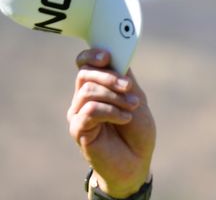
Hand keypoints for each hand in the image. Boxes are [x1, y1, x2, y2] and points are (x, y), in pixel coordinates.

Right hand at [67, 49, 155, 196]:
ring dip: (115, 96)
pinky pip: (90, 110)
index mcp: (97, 87)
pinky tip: (125, 118)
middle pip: (85, 74)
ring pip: (88, 91)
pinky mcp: (78, 129)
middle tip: (129, 88)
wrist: (137, 160)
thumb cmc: (137, 130)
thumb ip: (125, 79)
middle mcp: (83, 98)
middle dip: (110, 77)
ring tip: (132, 106)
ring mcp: (78, 114)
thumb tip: (116, 56)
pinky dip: (111, 111)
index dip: (92, 55)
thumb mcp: (136, 98)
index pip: (84, 64)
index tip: (106, 56)